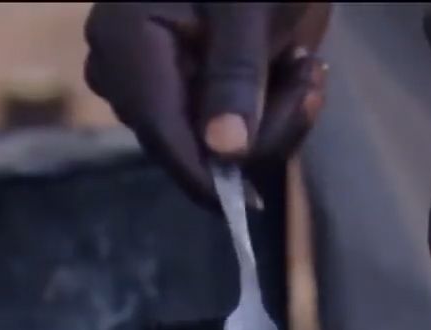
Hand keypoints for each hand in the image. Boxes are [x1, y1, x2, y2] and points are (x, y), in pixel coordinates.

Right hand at [84, 3, 331, 210]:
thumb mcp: (252, 6)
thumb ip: (237, 74)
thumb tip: (224, 151)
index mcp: (127, 36)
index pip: (160, 127)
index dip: (203, 174)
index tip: (245, 208)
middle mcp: (120, 64)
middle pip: (184, 140)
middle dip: (258, 126)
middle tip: (310, 75)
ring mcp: (144, 76)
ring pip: (204, 140)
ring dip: (268, 116)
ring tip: (304, 62)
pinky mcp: (171, 83)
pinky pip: (212, 125)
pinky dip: (259, 109)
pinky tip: (287, 66)